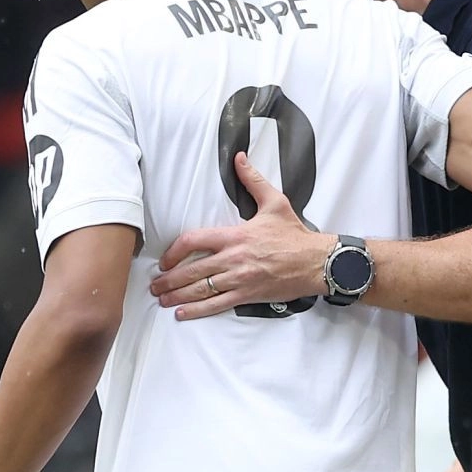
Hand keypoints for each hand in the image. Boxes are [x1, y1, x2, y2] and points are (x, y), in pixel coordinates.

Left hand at [151, 152, 333, 318]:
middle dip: (169, 280)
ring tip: (162, 300)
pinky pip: (218, 305)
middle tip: (154, 285)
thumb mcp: (275, 202)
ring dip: (178, 296)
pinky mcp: (248, 295)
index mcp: (234, 236)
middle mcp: (233, 259)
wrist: (317, 262)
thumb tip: (239, 158)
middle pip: (191, 271)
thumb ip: (253, 181)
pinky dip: (198, 310)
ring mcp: (239, 279)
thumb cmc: (295, 234)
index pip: (193, 241)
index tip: (165, 259)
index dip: (173, 252)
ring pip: (201, 290)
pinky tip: (184, 313)